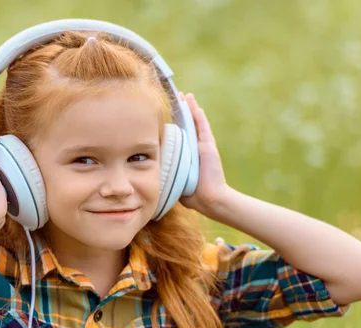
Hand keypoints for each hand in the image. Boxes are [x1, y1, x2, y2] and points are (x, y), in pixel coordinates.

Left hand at [178, 93, 231, 216]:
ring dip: (190, 108)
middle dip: (182, 110)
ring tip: (185, 96)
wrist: (209, 199)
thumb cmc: (193, 195)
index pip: (180, 134)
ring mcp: (203, 145)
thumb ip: (167, 175)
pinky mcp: (208, 146)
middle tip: (176, 96)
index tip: (166, 112)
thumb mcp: (175, 181)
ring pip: (195, 122)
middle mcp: (195, 147)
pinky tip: (194, 105)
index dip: (174, 122)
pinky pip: (202, 127)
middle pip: (188, 123)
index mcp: (187, 153)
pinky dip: (198, 116)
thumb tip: (151, 176)